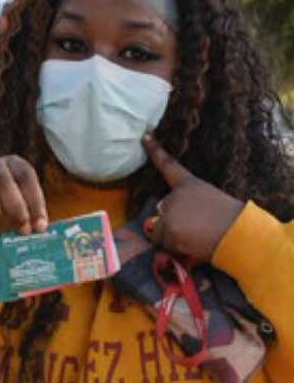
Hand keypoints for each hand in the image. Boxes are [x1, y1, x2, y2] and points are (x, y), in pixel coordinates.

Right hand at [0, 155, 47, 234]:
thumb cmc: (4, 214)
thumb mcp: (19, 217)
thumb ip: (29, 219)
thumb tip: (41, 228)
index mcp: (14, 167)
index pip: (27, 176)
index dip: (35, 200)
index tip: (40, 225)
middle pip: (3, 175)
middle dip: (16, 203)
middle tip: (22, 226)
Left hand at [142, 133, 243, 261]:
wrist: (238, 233)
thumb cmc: (230, 220)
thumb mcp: (210, 202)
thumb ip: (189, 206)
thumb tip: (168, 222)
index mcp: (189, 183)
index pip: (168, 165)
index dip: (155, 150)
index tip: (144, 135)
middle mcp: (175, 194)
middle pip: (162, 211)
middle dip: (172, 222)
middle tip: (195, 229)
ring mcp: (169, 211)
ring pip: (159, 229)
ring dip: (171, 237)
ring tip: (194, 238)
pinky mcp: (168, 228)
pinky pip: (161, 243)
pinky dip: (171, 247)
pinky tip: (189, 246)